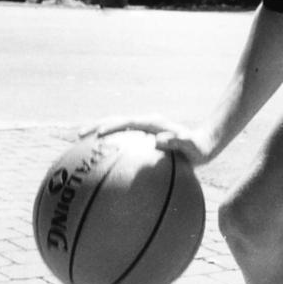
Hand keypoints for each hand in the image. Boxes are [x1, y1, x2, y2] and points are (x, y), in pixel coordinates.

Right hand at [78, 116, 212, 166]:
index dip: (112, 126)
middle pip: (116, 121)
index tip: (98, 134)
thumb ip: (178, 141)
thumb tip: (158, 140)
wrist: (203, 144)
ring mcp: (142, 131)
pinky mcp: (142, 140)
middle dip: (97, 126)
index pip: (128, 121)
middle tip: (79, 136)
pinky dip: (109, 147)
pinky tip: (98, 161)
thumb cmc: (198, 147)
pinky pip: (122, 142)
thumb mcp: (192, 145)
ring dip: (98, 134)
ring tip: (80, 145)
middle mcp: (145, 124)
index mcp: (153, 123)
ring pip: (116, 129)